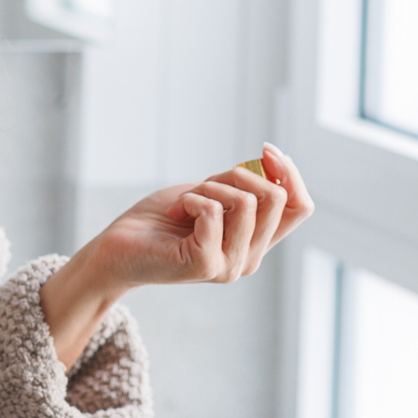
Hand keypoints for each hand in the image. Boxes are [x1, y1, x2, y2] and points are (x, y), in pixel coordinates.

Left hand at [40, 143, 315, 364]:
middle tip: (202, 186)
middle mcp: (249, 259)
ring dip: (209, 187)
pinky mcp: (204, 265)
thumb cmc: (161, 219)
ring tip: (185, 203)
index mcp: (255, 242)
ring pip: (247, 202)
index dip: (290, 173)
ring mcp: (228, 266)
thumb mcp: (210, 192)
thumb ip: (242, 186)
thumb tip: (273, 160)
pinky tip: (175, 212)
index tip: (266, 151)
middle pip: (277, 199)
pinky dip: (190, 199)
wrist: (116, 248)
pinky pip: (212, 211)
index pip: (301, 207)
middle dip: (238, 175)